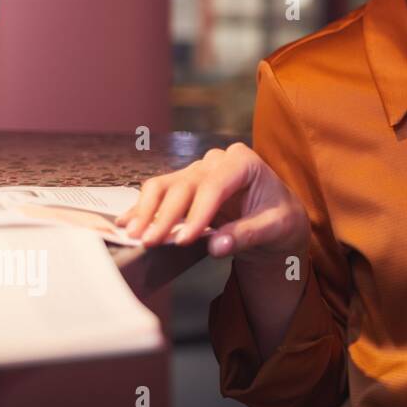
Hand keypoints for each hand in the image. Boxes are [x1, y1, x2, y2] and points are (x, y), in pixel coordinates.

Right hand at [115, 142, 309, 264]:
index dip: (198, 213)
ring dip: (146, 211)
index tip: (184, 240)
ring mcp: (198, 172)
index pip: (215, 185)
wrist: (275, 217)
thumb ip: (247, 234)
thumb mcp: (275, 227)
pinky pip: (158, 194)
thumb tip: (217, 245)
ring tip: (133, 234)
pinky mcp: (183, 186)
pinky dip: (143, 209)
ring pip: (165, 186)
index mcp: (244, 162)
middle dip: (165, 215)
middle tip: (149, 240)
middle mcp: (217, 161)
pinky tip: (126, 224)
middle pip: (185, 185)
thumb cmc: (279, 217)